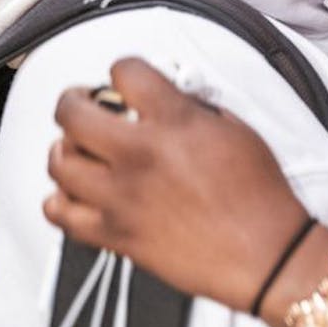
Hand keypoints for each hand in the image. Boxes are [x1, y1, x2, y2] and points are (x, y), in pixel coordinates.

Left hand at [44, 58, 306, 311]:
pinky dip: (60, 201)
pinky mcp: (116, 235)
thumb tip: (166, 102)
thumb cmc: (261, 196)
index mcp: (176, 124)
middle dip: (74, 102)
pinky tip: (77, 194)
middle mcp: (141, 156)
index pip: (125, 72)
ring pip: (60, 163)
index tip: (125, 81)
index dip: (123, 71)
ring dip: (66, 150)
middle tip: (83, 106)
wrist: (267, 254)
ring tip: (78, 151)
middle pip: (72, 114)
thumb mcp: (238, 132)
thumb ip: (194, 110)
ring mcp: (123, 198)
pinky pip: (60, 214)